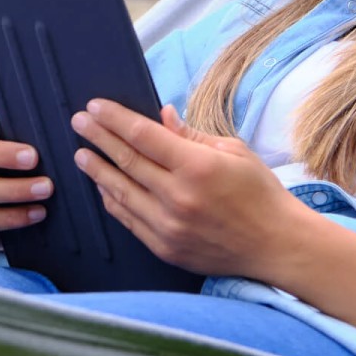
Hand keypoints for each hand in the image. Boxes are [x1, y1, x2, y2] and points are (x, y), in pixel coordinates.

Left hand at [70, 98, 304, 282]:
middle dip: (98, 138)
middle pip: (126, 161)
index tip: (94, 107)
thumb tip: (160, 115)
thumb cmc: (259, 192)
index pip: (143, 136)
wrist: (277, 246)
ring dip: (97, 171)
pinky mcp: (166, 248)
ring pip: (121, 193)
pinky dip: (113, 201)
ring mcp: (169, 227)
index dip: (115, 119)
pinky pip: (129, 220)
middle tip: (77, 122)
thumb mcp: (232, 151)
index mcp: (196, 167)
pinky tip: (103, 188)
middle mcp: (178, 197)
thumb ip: (190, 134)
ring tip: (81, 154)